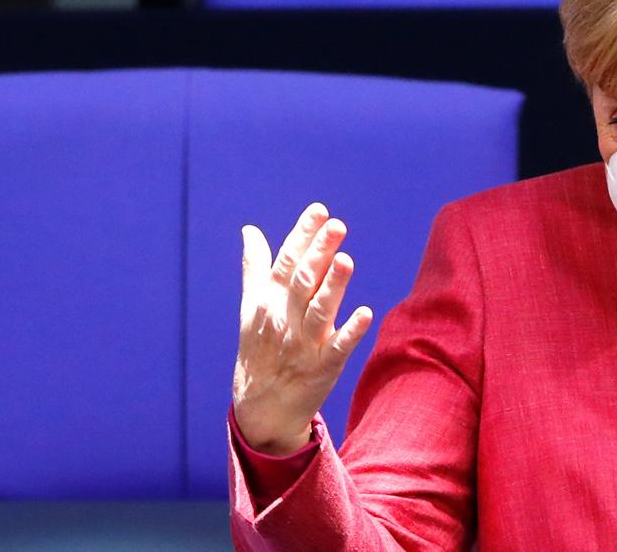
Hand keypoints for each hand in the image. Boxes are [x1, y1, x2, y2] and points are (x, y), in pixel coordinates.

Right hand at [231, 203, 373, 455]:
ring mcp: (304, 343)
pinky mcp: (323, 367)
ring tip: (346, 260)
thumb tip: (251, 230)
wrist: (260, 407)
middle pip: (302, 281)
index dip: (302, 236)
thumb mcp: (252, 307)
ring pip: (319, 310)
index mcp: (269, 300)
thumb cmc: (260, 348)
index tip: (319, 210)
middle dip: (318, 253)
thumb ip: (257, 267)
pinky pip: (337, 348)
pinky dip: (350, 332)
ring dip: (333, 286)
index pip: (286, 262)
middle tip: (337, 225)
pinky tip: (365, 314)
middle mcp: (285, 318)